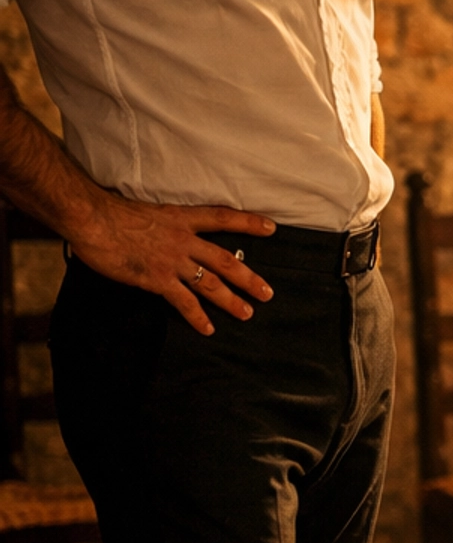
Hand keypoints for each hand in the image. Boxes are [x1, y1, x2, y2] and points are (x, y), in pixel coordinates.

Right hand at [68, 196, 276, 334]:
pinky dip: (197, 317)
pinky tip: (207, 329)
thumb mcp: (146, 212)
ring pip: (211, 283)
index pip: (222, 218)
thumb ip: (162, 226)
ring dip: (231, 301)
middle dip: (248, 278)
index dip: (248, 223)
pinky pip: (184, 301)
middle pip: (225, 259)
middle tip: (267, 292)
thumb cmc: (111, 213)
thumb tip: (164, 236)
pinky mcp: (157, 278)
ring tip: (247, 314)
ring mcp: (172, 260)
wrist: (92, 219)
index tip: (271, 227)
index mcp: (181, 218)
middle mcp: (183, 239)